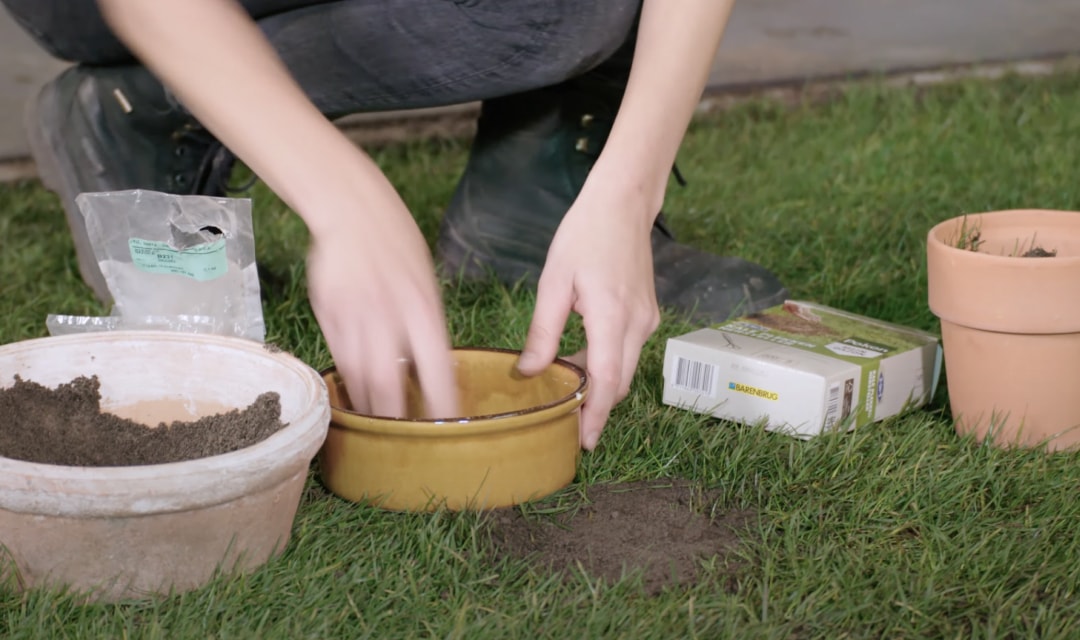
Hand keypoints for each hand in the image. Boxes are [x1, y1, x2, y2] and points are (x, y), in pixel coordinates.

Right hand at [305, 193, 458, 419]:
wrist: (354, 212)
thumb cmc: (399, 246)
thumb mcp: (426, 284)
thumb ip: (426, 327)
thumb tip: (432, 370)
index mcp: (422, 309)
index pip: (436, 370)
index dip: (442, 404)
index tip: (450, 427)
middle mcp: (387, 318)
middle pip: (390, 384)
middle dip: (398, 419)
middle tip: (406, 444)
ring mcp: (353, 319)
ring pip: (359, 379)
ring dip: (370, 408)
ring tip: (380, 429)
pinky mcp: (328, 317)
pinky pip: (339, 362)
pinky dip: (348, 385)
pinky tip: (355, 400)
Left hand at [516, 181, 660, 449]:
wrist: (624, 203)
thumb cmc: (584, 235)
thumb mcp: (553, 283)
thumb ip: (543, 332)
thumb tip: (529, 372)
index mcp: (613, 317)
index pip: (606, 381)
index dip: (594, 415)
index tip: (583, 442)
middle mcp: (637, 324)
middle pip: (618, 382)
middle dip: (595, 408)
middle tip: (566, 426)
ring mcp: (647, 319)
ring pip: (624, 368)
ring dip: (598, 385)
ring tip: (566, 393)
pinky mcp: (647, 313)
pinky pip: (627, 351)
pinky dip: (606, 365)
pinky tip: (580, 363)